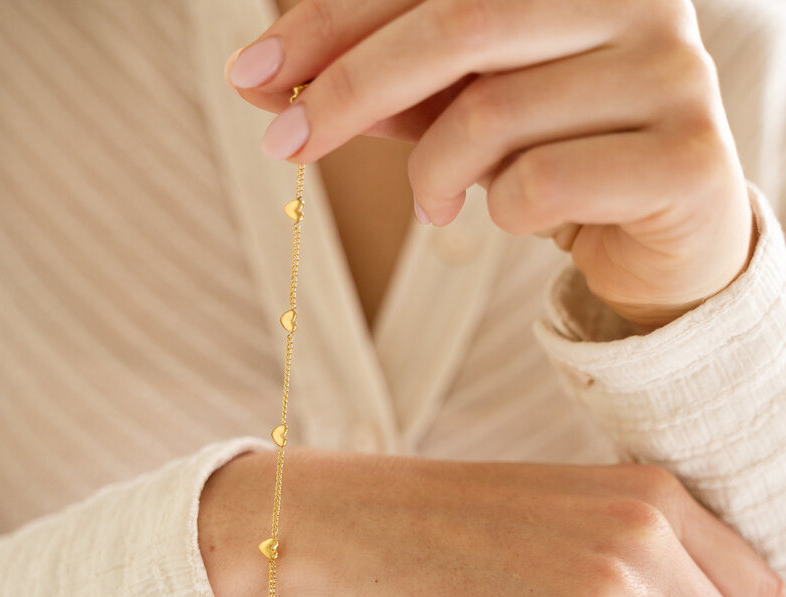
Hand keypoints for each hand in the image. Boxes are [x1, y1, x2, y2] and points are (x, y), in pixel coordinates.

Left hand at [226, 0, 757, 327]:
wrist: (667, 234)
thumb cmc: (561, 159)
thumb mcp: (466, 115)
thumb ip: (392, 90)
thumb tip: (271, 80)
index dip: (331, 20)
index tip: (252, 72)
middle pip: (459, 23)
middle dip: (350, 87)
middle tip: (287, 143)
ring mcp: (671, 69)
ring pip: (494, 112)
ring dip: (436, 172)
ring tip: (438, 202)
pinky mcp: (687, 154)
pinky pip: (544, 182)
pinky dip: (504, 212)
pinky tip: (516, 216)